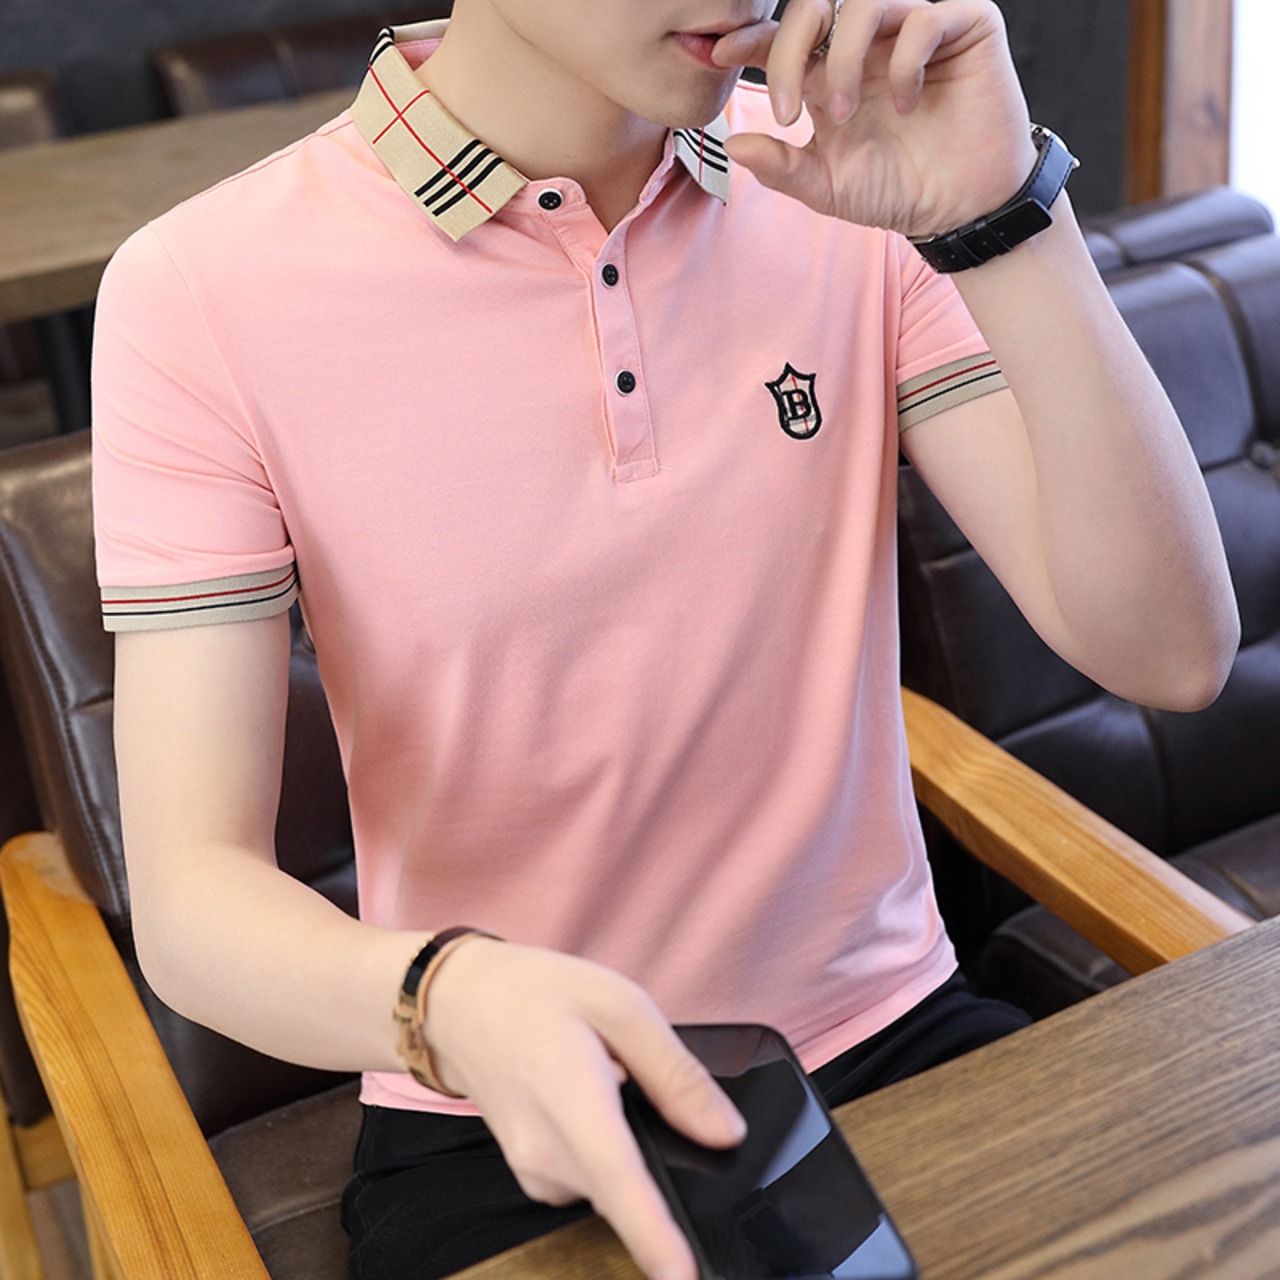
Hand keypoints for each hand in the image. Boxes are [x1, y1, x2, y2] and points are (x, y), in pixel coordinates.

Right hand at [424, 939, 745, 1279]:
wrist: (461, 1004)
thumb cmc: (536, 994)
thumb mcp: (621, 1005)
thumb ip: (676, 1073)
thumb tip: (726, 1132)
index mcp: (572, 1097)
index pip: (619, 1183)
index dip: (656, 1238)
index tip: (685, 1277)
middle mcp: (547, 1151)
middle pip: (630, 1190)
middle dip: (660, 1155)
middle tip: (636, 1078)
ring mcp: (535, 1173)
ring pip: (615, 1187)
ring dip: (630, 1148)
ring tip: (608, 1078)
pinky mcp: (534, 1178)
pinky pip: (593, 1181)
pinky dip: (606, 1151)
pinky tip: (592, 1100)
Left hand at [713, 0, 1037, 237]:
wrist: (960, 209)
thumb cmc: (897, 193)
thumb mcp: (828, 187)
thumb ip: (781, 167)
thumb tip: (733, 144)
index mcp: (834, 69)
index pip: (788, 36)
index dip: (755, 39)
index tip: (723, 54)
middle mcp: (872, 42)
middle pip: (817, 5)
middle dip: (790, 48)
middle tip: (787, 108)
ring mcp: (916, 30)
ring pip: (866, 2)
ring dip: (842, 59)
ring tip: (843, 115)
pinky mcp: (964, 29)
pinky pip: (924, 18)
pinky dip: (904, 60)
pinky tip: (905, 103)